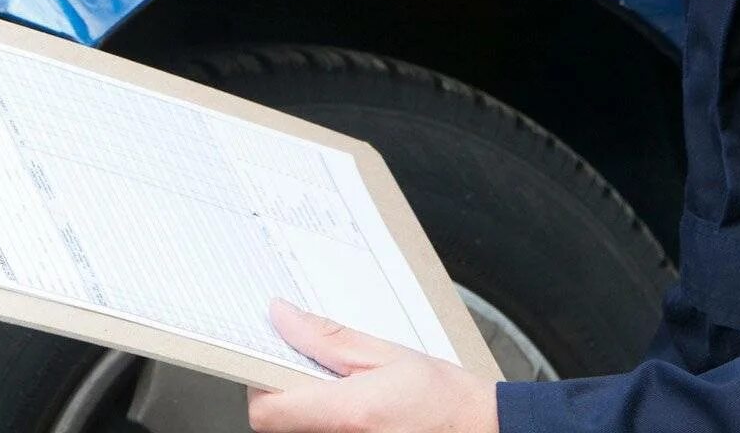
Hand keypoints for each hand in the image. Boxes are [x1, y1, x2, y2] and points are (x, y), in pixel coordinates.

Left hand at [248, 300, 498, 432]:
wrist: (478, 430)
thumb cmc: (442, 398)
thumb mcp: (385, 353)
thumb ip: (327, 338)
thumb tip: (283, 317)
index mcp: (348, 414)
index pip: (267, 410)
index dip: (261, 383)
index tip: (273, 360)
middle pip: (277, 422)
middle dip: (286, 391)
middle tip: (315, 371)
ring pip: (296, 431)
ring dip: (305, 407)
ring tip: (341, 391)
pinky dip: (322, 421)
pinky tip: (350, 408)